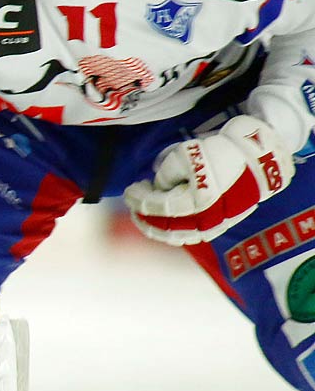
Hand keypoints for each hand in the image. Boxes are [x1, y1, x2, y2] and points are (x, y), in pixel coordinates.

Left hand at [124, 114, 295, 244]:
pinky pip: (192, 236)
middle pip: (166, 228)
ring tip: (143, 215)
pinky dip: (173, 231)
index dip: (140, 200)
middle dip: (144, 217)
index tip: (130, 191)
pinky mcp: (222, 226)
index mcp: (200, 202)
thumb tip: (157, 189)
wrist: (259, 159)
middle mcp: (209, 219)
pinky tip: (162, 222)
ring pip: (178, 237)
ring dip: (156, 228)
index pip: (160, 207)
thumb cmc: (223, 153)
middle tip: (132, 205)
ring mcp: (217, 226)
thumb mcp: (186, 155)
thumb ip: (165, 175)